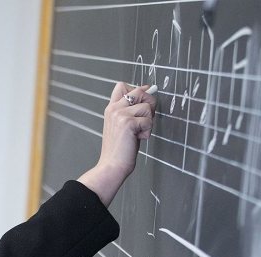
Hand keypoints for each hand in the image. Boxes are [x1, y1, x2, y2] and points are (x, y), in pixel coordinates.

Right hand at [78, 82, 156, 206]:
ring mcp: (120, 114)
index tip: (143, 102)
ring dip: (148, 121)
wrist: (112, 165)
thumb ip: (130, 110)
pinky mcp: (128, 123)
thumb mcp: (122, 125)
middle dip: (149, 104)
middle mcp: (114, 108)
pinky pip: (149, 120)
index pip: (122, 86)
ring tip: (138, 133)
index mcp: (111, 108)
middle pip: (140, 91)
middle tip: (144, 121)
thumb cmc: (119, 149)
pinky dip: (147, 131)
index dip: (137, 90)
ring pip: (147, 107)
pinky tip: (137, 139)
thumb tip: (148, 90)